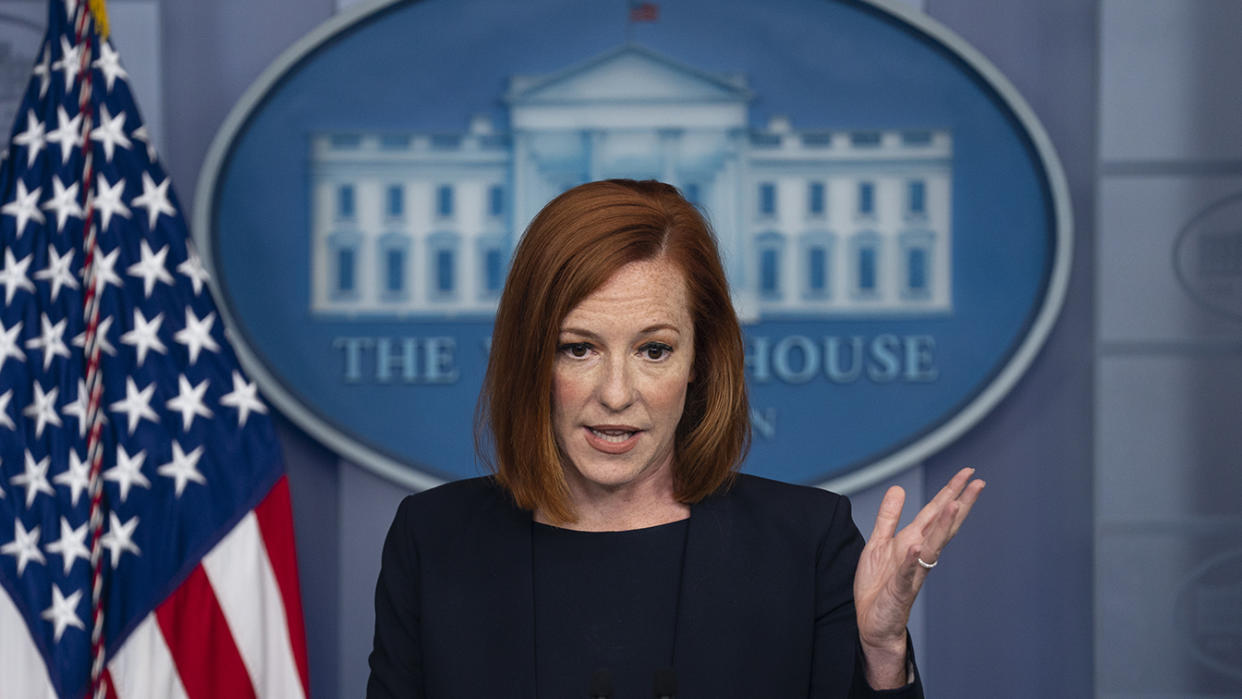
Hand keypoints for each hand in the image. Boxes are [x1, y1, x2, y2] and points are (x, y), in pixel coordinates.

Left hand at [853, 467, 984, 687]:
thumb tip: (898, 488)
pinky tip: (916, 545)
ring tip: (954, 504)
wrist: (873, 624)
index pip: (935, 512)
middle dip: (959, 503)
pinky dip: (912, 559)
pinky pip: (908, 572)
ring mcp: (912, 571)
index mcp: (913, 541)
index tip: (968, 472)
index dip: (950, 492)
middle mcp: (919, 554)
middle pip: (942, 525)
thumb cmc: (879, 586)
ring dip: (942, 526)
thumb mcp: (879, 544)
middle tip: (978, 482)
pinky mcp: (900, 589)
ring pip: (931, 546)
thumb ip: (888, 518)